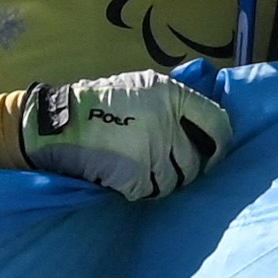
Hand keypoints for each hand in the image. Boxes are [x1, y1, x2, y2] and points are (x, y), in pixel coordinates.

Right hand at [18, 68, 229, 201]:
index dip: (221, 142)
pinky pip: (151, 191)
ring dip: (162, 180)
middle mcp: (167, 123)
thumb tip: (202, 123)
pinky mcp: (136, 176)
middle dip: (187, 169)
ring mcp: (152, 152)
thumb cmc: (97, 104)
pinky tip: (126, 177)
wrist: (56, 124)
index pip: (217, 123)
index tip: (215, 152)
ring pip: (175, 180)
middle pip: (196, 161)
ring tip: (143, 170)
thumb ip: (172, 101)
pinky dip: (140, 188)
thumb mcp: (140, 87)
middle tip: (173, 168)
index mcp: (171, 95)